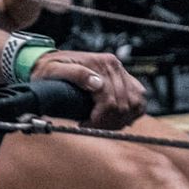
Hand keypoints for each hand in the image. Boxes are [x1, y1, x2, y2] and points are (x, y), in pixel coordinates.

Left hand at [30, 50, 145, 128]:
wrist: (49, 61)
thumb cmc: (49, 67)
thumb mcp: (54, 69)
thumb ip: (75, 74)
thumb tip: (96, 83)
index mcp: (100, 63)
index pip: (109, 99)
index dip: (99, 118)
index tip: (85, 125)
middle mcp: (113, 66)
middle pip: (123, 104)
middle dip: (109, 122)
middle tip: (93, 128)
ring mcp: (120, 72)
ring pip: (135, 103)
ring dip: (122, 119)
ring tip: (104, 125)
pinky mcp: (123, 78)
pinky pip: (139, 98)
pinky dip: (133, 112)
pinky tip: (118, 118)